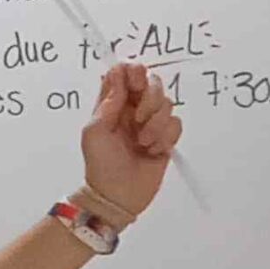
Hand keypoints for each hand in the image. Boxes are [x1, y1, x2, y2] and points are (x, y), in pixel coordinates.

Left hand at [79, 63, 180, 221]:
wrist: (116, 196)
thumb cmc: (100, 165)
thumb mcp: (94, 133)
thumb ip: (107, 103)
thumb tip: (119, 75)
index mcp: (113, 104)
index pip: (125, 73)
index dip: (133, 72)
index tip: (134, 84)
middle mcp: (133, 109)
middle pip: (153, 83)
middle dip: (149, 99)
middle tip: (138, 119)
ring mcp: (151, 123)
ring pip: (167, 103)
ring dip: (156, 123)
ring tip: (142, 143)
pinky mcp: (166, 138)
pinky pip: (176, 124)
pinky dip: (166, 136)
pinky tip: (153, 150)